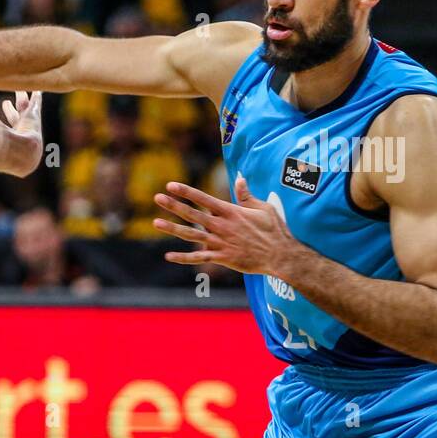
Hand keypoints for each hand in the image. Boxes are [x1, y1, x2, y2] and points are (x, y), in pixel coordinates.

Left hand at [0, 90, 42, 176]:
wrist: (24, 152)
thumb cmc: (4, 153)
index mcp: (11, 141)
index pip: (3, 129)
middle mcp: (21, 132)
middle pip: (15, 119)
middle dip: (10, 111)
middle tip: (5, 103)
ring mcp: (29, 123)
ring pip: (24, 109)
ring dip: (20, 100)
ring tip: (18, 91)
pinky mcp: (35, 114)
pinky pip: (36, 102)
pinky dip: (36, 96)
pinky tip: (36, 89)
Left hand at [153, 175, 297, 274]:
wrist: (280, 255)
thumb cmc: (274, 230)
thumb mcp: (263, 208)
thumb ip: (247, 195)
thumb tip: (239, 178)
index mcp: (231, 212)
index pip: (204, 199)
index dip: (187, 192)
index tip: (171, 185)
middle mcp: (222, 226)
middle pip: (193, 214)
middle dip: (174, 206)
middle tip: (157, 198)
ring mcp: (220, 242)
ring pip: (191, 235)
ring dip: (172, 229)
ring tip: (155, 222)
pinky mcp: (222, 257)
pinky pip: (199, 258)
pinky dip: (183, 258)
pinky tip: (168, 256)